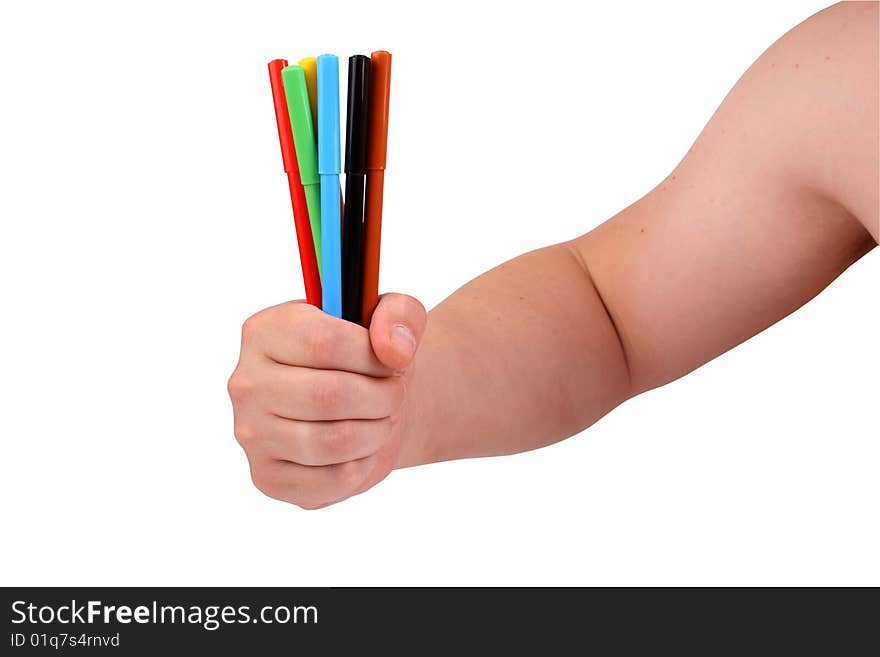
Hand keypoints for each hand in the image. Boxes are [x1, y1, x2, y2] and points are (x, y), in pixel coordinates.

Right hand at [228, 294, 426, 508]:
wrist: (363, 405)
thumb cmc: (368, 357)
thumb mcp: (393, 316)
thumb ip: (400, 314)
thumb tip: (394, 350)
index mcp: (265, 331)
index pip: (322, 341)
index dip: (370, 356)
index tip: (389, 362)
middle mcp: (247, 382)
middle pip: (329, 395)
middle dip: (382, 397)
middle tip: (394, 394)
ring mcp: (252, 433)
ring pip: (334, 441)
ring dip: (377, 431)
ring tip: (382, 418)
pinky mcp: (268, 477)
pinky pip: (332, 480)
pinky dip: (364, 464)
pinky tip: (363, 447)